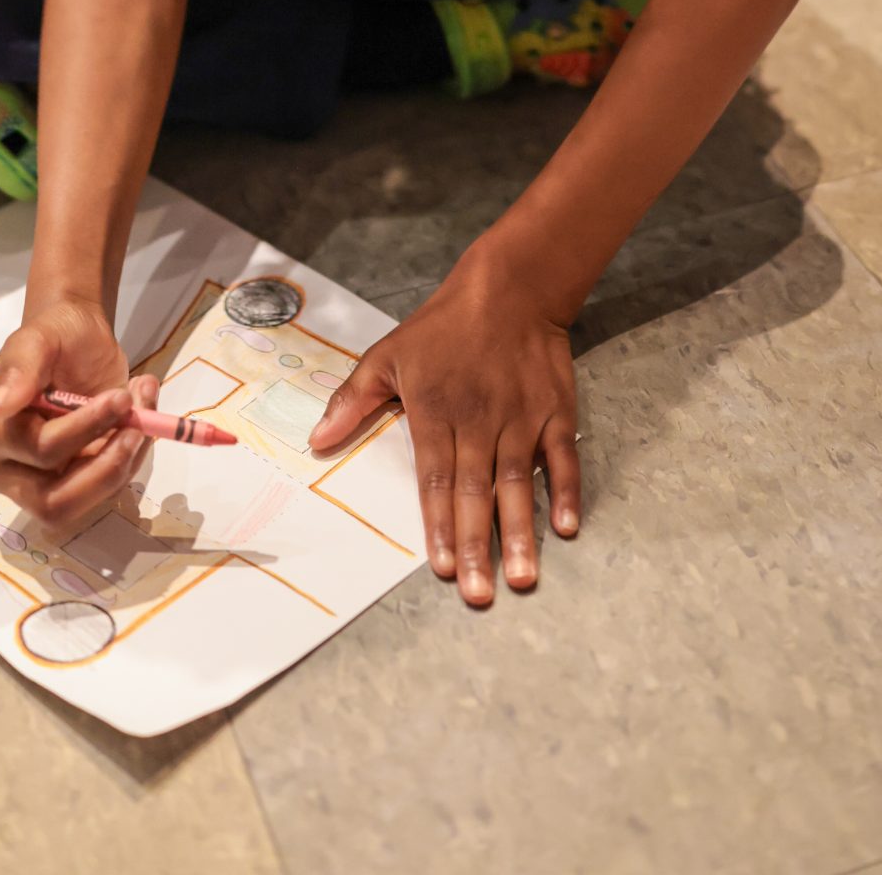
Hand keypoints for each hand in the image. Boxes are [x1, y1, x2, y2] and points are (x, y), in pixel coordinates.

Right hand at [0, 296, 159, 537]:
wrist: (79, 342)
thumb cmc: (55, 337)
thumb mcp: (38, 337)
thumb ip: (19, 367)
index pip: (39, 451)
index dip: (84, 429)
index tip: (120, 398)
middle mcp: (4, 470)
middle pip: (53, 501)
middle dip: (105, 465)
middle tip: (137, 425)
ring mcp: (38, 485)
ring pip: (84, 504)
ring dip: (124, 462)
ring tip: (142, 413)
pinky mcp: (73, 487)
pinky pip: (105, 492)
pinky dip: (131, 459)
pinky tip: (140, 420)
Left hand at [309, 249, 580, 605]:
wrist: (509, 287)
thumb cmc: (442, 326)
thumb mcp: (387, 355)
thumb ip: (352, 401)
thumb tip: (316, 441)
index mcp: (435, 411)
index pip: (434, 478)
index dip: (437, 525)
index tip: (441, 569)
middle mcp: (479, 420)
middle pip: (474, 491)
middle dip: (475, 545)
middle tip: (479, 594)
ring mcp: (520, 417)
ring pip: (517, 483)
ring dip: (519, 532)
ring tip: (521, 577)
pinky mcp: (555, 412)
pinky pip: (563, 457)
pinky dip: (565, 491)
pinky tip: (565, 527)